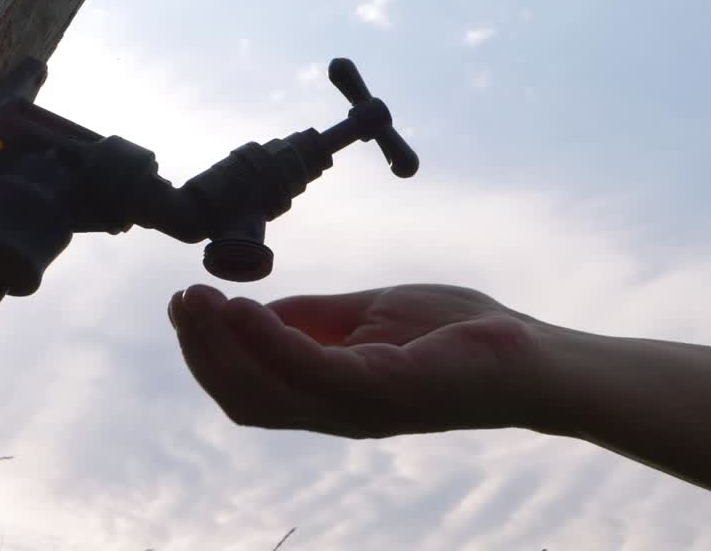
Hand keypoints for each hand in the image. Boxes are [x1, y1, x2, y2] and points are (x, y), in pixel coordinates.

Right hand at [167, 283, 551, 437]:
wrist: (530, 357)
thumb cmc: (457, 336)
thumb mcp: (369, 315)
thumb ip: (314, 318)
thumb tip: (254, 310)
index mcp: (332, 395)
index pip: (251, 388)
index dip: (210, 352)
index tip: (187, 302)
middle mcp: (336, 411)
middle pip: (245, 397)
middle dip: (201, 351)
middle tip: (180, 300)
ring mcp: (357, 406)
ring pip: (263, 391)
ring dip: (220, 344)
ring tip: (197, 299)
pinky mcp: (382, 389)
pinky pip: (306, 368)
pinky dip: (265, 339)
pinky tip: (242, 307)